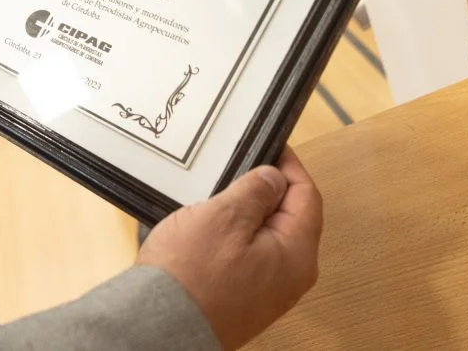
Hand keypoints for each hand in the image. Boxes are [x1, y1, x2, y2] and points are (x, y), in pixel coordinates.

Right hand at [138, 148, 322, 349]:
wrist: (161, 325)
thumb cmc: (191, 272)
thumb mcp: (224, 216)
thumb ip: (256, 190)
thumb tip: (275, 177)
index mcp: (296, 254)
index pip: (307, 196)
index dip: (289, 165)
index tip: (269, 143)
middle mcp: (290, 276)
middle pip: (289, 217)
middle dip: (266, 188)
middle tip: (236, 165)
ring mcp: (267, 290)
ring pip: (266, 235)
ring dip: (246, 211)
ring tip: (217, 193)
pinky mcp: (243, 297)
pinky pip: (247, 255)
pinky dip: (233, 234)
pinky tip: (208, 226)